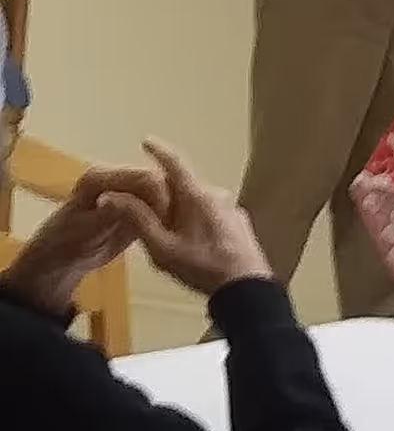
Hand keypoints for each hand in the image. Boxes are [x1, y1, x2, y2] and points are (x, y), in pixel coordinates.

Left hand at [2, 161, 166, 318]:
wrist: (61, 257)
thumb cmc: (67, 243)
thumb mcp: (88, 230)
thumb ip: (110, 214)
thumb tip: (129, 201)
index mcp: (100, 177)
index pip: (145, 178)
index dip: (162, 199)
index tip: (166, 225)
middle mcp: (114, 177)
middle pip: (157, 182)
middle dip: (169, 205)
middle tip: (170, 232)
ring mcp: (125, 189)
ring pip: (161, 192)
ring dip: (169, 211)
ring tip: (169, 234)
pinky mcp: (133, 203)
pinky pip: (157, 204)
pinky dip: (164, 217)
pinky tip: (164, 233)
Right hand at [98, 141, 272, 300]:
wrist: (246, 289)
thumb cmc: (201, 268)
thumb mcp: (161, 247)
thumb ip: (137, 219)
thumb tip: (111, 197)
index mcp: (196, 195)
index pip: (174, 163)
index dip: (159, 150)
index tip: (147, 141)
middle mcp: (217, 195)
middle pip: (186, 184)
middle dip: (167, 191)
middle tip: (150, 206)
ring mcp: (232, 209)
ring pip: (200, 199)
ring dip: (183, 207)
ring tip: (171, 230)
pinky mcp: (240, 224)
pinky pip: (213, 212)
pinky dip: (198, 218)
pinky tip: (194, 241)